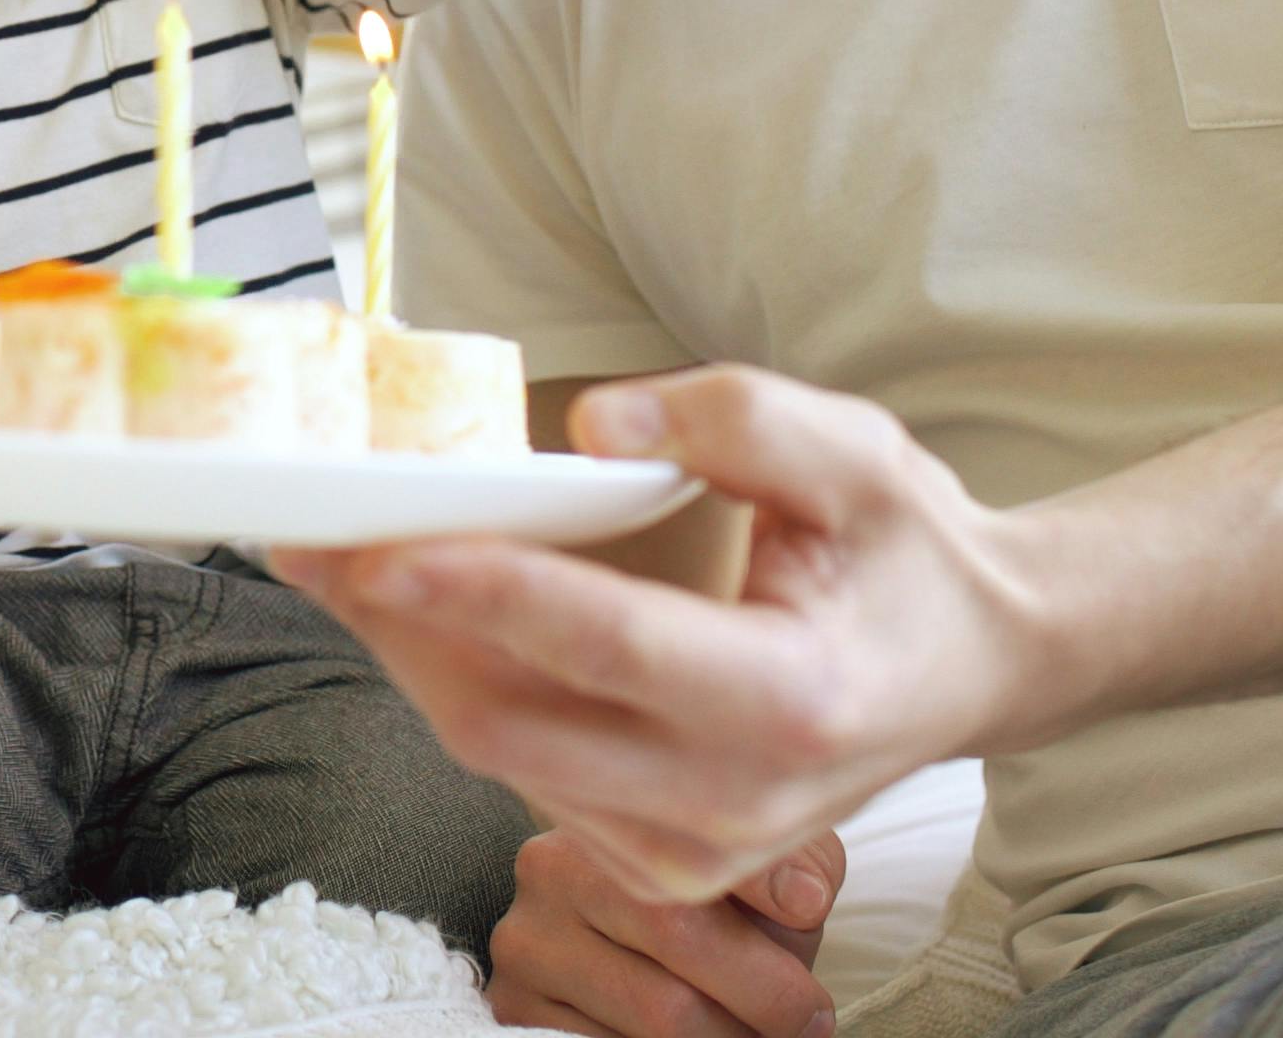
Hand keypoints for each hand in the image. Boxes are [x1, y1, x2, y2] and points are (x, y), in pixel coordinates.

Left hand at [276, 366, 1049, 907]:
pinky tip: (418, 618)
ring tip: (335, 562)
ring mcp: (693, 852)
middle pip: (512, 721)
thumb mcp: (854, 449)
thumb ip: (731, 418)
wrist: (976, 667)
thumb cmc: (908, 551)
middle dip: (396, 629)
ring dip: (409, 659)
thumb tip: (592, 423)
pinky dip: (462, 692)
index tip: (379, 543)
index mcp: (793, 696)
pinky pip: (526, 777)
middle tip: (306, 540)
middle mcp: (737, 800)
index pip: (606, 645)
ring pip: (500, 756)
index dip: (482, 591)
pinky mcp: (659, 865)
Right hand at [488, 824, 843, 1036]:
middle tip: (802, 1033)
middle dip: (755, 1016)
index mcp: (614, 820)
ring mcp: (522, 943)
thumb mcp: (763, 868)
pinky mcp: (510, 1005)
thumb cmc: (719, 902)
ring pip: (649, 1025)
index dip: (767, 971)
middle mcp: (548, 872)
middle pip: (672, 972)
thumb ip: (793, 864)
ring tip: (752, 1037)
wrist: (640, 931)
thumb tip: (803, 900)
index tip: (815, 1007)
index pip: (692, 901)